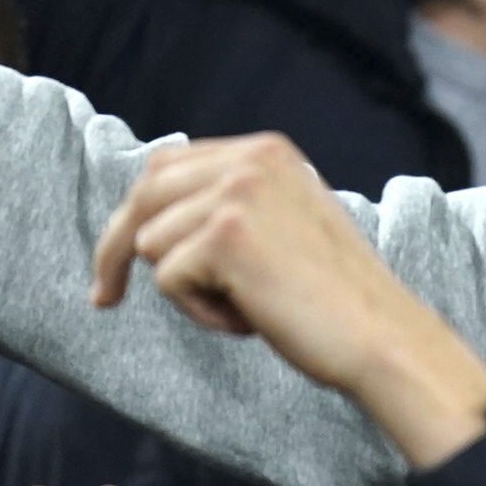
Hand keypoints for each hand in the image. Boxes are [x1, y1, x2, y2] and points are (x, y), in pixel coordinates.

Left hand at [91, 134, 485, 466]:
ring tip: (249, 308)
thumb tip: (152, 216)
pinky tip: (252, 319)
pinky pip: (169, 281)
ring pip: (153, 243)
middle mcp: (250, 159)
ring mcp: (237, 193)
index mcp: (266, 150)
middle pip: (143, 195)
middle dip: (116, 249)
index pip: (167, 166)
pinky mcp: (225, 236)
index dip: (137, 215)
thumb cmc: (335, 298)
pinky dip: (201, 314)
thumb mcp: (285, 225)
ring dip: (189, 291)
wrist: (381, 336)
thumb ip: (232, 205)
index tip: (118, 262)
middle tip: (103, 298)